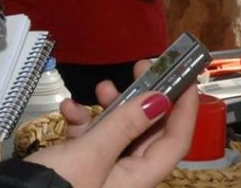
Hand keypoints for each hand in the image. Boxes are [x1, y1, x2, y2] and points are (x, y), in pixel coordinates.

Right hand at [26, 64, 196, 187]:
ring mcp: (103, 171)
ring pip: (120, 130)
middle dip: (147, 96)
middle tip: (143, 65)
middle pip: (149, 130)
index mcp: (139, 178)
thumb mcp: (91, 154)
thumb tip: (163, 99)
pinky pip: (91, 138)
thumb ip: (126, 124)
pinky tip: (68, 108)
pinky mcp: (79, 167)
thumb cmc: (51, 187)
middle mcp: (126, 176)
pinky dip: (84, 120)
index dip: (186, 108)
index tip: (188, 77)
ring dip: (114, 105)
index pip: (177, 141)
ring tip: (103, 85)